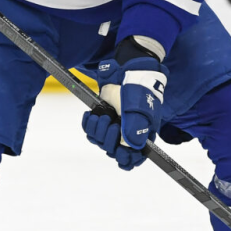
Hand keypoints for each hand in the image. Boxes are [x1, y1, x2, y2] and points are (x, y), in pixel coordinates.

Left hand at [82, 38, 168, 169]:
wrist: (128, 70)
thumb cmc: (139, 89)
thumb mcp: (140, 109)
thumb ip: (136, 129)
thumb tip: (131, 148)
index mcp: (142, 136)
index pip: (134, 159)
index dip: (126, 160)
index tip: (120, 152)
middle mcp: (127, 134)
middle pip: (114, 152)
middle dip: (109, 140)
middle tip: (112, 124)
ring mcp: (114, 126)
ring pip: (100, 142)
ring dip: (98, 131)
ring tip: (103, 116)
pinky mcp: (102, 118)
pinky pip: (91, 131)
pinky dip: (89, 124)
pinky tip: (91, 115)